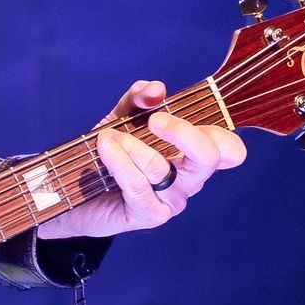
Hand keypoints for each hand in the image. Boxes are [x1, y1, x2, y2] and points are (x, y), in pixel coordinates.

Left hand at [36, 79, 245, 239]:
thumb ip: (139, 99)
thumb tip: (156, 89)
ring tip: (108, 137)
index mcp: (194, 156)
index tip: (181, 115)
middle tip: (154, 120)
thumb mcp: (123, 118)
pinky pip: (138, 186)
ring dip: (132, 146)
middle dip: (182, 132)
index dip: (219, 132)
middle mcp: (189, 180)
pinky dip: (119, 162)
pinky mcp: (149, 215)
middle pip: (209, 157)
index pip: (230, 150)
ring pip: (163, 169)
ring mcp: (171, 201)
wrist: (74, 190)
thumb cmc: (109, 154)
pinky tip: (105, 148)